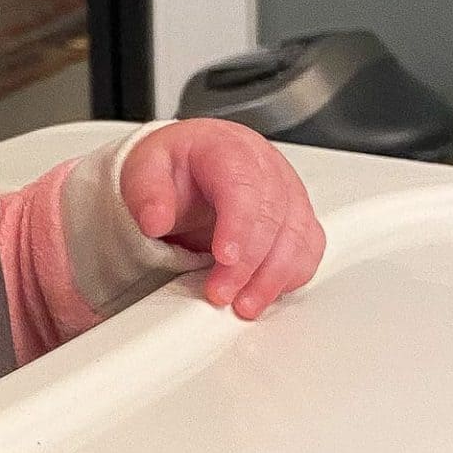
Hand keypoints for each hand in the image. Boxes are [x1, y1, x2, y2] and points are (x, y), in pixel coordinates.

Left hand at [120, 120, 324, 320]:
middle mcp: (266, 167)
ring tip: (244, 304)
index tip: (224, 258)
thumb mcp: (145, 169)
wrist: (190, 164)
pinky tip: (265, 292)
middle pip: (272, 216)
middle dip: (249, 263)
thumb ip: (147, 193)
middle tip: (221, 292)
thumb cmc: (175, 166)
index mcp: (228, 148)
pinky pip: (307, 248)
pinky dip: (290, 275)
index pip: (243, 186)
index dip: (239, 225)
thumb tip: (154, 220)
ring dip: (273, 277)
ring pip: (297, 235)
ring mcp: (287, 191)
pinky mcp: (297, 217)